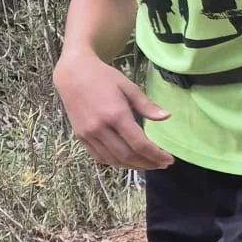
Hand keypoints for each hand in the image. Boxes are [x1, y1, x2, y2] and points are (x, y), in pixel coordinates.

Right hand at [54, 53, 172, 169]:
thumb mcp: (129, 87)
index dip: (156, 155)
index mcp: (116, 114)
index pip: (139, 143)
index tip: (169, 159)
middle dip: (147, 163)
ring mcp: (88, 134)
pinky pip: (99, 157)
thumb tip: (166, 117)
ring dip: (133, 166)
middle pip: (127, 155)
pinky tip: (128, 161)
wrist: (73, 74)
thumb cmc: (103, 78)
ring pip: (113, 160)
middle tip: (161, 164)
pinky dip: (115, 163)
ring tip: (148, 164)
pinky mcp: (80, 137)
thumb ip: (146, 105)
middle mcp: (100, 128)